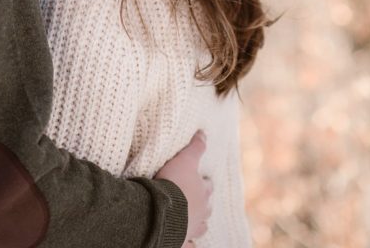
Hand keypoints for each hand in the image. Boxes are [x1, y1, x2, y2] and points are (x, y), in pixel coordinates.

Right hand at [154, 129, 211, 244]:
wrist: (162, 210)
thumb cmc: (174, 183)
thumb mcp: (185, 159)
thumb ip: (196, 147)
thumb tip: (204, 132)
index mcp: (203, 193)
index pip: (208, 185)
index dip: (204, 182)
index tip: (200, 180)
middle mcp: (201, 212)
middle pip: (206, 207)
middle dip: (202, 203)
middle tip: (193, 199)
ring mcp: (193, 228)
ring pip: (200, 227)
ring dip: (197, 222)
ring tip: (190, 219)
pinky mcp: (182, 240)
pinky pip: (189, 245)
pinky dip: (189, 244)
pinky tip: (188, 242)